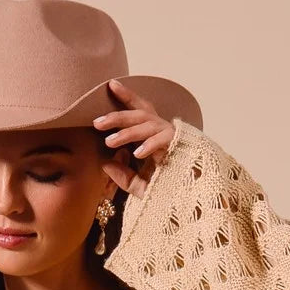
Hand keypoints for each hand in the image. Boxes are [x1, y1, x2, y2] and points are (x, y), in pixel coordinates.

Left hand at [93, 78, 175, 199]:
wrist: (192, 204)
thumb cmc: (168, 194)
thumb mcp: (139, 187)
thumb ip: (124, 177)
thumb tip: (105, 163)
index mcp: (154, 137)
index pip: (140, 113)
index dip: (127, 97)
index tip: (110, 85)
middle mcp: (163, 133)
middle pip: (140, 115)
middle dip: (118, 116)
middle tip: (97, 122)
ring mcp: (173, 139)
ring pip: (148, 126)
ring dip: (128, 132)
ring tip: (110, 141)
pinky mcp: (181, 147)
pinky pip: (163, 141)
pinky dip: (150, 145)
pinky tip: (137, 153)